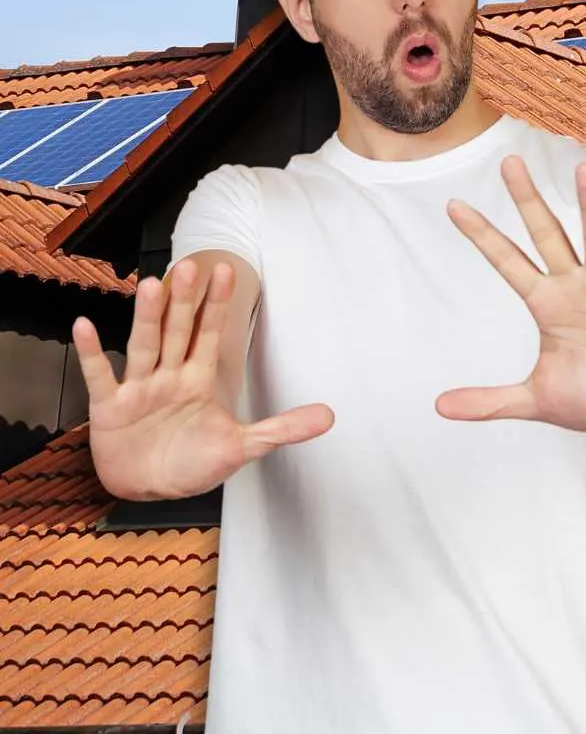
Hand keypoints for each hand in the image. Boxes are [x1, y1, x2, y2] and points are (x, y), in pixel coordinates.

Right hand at [74, 259, 333, 500]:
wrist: (151, 490)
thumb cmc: (193, 462)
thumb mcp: (242, 446)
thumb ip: (282, 428)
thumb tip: (330, 416)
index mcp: (199, 380)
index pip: (210, 334)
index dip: (217, 305)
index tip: (226, 272)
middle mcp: (169, 376)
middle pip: (177, 332)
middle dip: (184, 302)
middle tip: (191, 266)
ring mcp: (139, 389)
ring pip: (144, 345)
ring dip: (147, 317)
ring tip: (151, 286)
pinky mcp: (110, 408)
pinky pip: (100, 376)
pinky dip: (92, 353)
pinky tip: (85, 326)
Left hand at [438, 155, 585, 433]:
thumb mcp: (537, 400)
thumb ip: (491, 401)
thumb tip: (439, 407)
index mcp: (548, 304)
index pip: (508, 262)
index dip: (483, 236)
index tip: (454, 206)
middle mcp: (577, 286)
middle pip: (547, 234)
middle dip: (528, 201)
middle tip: (509, 162)